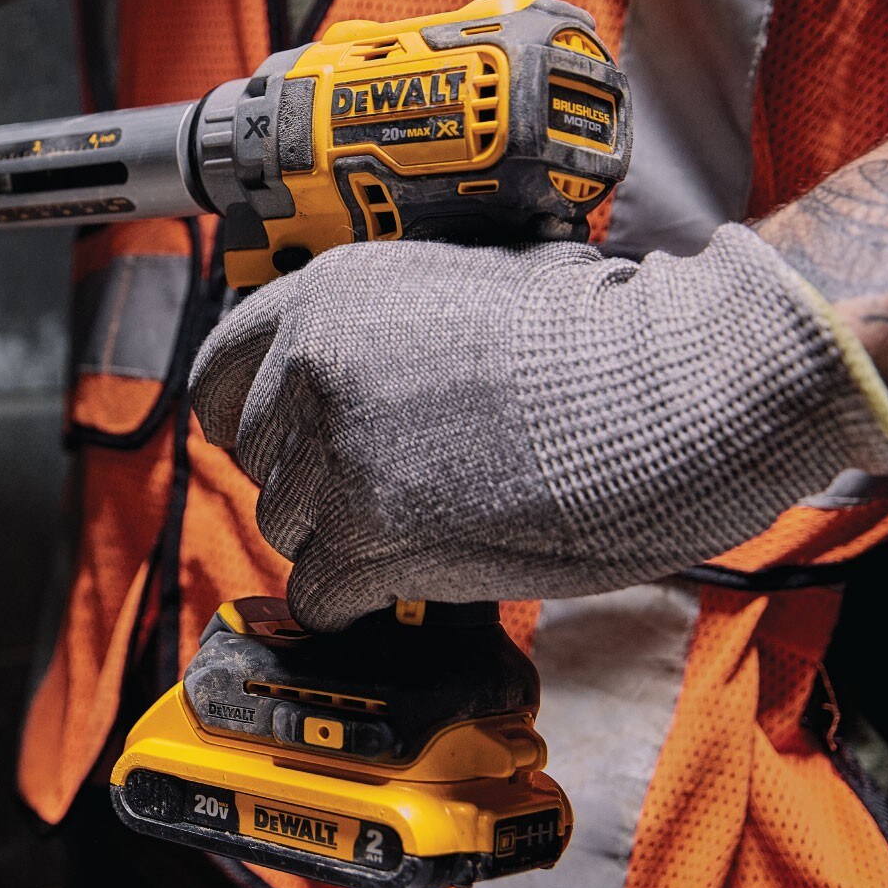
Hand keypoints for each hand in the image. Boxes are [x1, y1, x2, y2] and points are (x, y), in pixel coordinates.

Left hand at [189, 226, 887, 631]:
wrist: (669, 394)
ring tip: (423, 522)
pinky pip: (320, 593)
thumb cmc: (598, 338)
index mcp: (329, 298)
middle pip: (262, 459)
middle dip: (311, 480)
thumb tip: (338, 372)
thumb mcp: (462, 286)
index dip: (235, 413)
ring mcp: (336, 457)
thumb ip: (381, 329)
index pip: (219, 368)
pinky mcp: (368, 538)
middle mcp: (314, 371)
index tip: (245, 437)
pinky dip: (354, 600)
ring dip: (342, 538)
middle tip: (383, 487)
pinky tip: (404, 580)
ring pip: (289, 529)